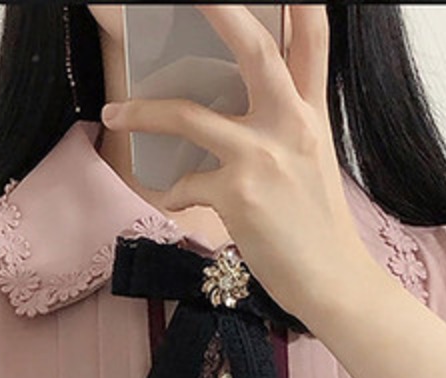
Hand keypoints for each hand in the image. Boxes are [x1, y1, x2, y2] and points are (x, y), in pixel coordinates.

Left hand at [100, 3, 372, 322]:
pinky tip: (172, 200)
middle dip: (219, 10)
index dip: (299, 3)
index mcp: (310, 113)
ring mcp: (261, 158)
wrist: (332, 282)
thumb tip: (239, 110)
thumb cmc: (318, 228)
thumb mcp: (312, 161)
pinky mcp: (237, 196)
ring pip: (188, 115)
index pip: (312, 40)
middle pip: (254, 49)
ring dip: (142, 113)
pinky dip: (172, 193)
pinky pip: (185, 184)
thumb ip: (284, 126)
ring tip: (113, 115)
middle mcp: (289, 125)